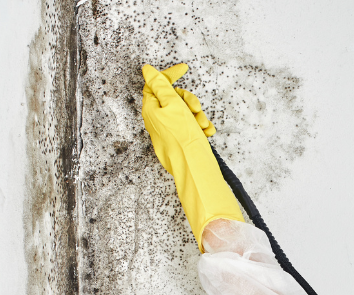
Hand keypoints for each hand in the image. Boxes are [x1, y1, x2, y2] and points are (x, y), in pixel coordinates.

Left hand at [141, 63, 242, 250]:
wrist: (194, 168)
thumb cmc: (183, 139)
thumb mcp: (173, 105)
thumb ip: (160, 85)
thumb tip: (147, 70)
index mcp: (151, 110)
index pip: (156, 84)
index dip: (169, 74)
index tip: (184, 68)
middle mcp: (158, 120)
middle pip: (173, 98)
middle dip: (189, 101)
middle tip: (196, 110)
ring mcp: (169, 131)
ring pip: (185, 112)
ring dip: (198, 115)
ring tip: (204, 126)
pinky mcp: (180, 140)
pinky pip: (190, 126)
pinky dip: (200, 127)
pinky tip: (207, 133)